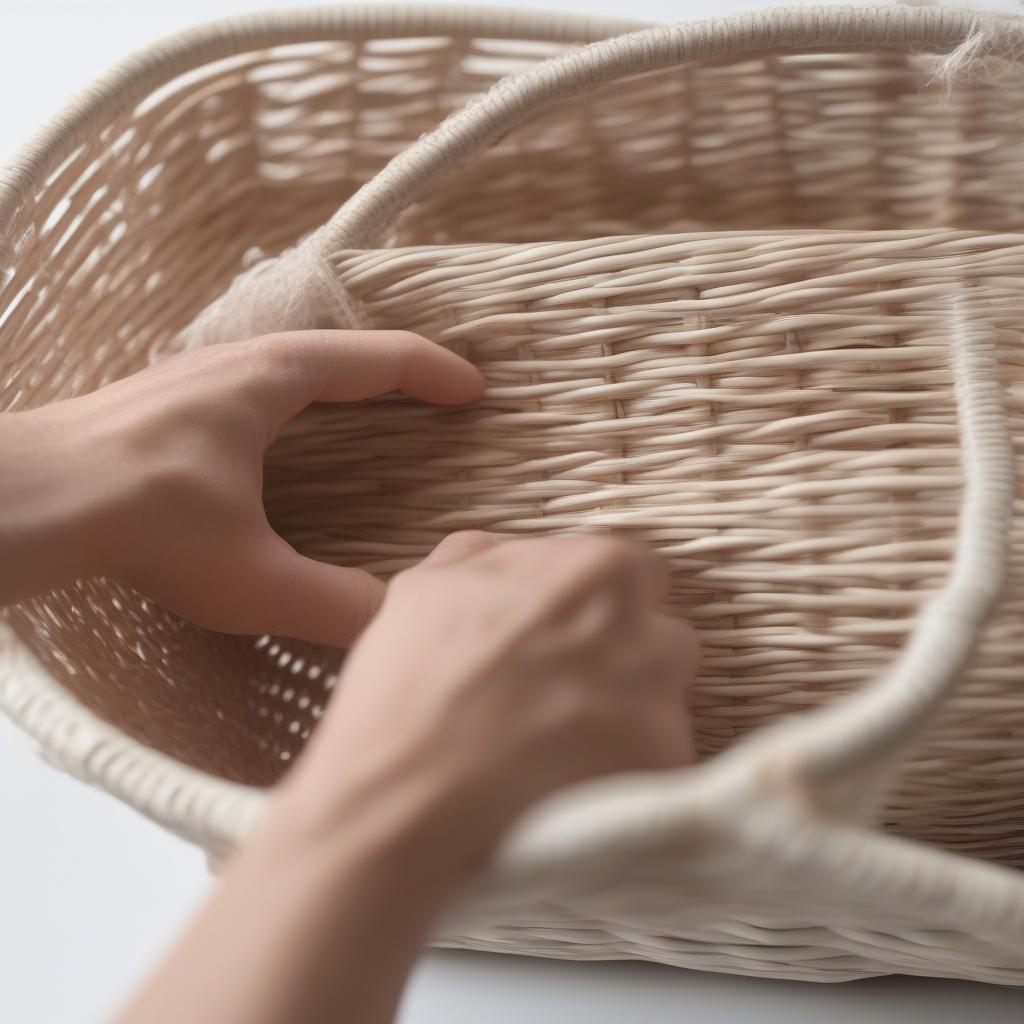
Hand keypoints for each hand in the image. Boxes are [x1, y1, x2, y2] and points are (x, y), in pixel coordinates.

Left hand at [0, 331, 483, 644]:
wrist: (18, 499)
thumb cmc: (136, 520)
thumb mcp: (250, 577)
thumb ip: (334, 604)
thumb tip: (394, 624)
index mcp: (274, 379)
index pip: (377, 359)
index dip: (435, 373)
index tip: (477, 392)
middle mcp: (235, 363)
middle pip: (338, 351)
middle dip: (395, 372)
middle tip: (436, 400)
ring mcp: (191, 378)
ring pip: (289, 367)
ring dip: (340, 385)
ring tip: (371, 419)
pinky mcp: (160, 405)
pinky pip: (252, 388)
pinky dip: (294, 406)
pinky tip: (280, 447)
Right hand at [276, 531, 698, 875]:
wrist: (404, 804)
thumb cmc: (410, 690)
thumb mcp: (425, 588)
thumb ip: (482, 555)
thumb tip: (509, 553)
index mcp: (597, 570)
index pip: (632, 573)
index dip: (593, 607)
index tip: (560, 639)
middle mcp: (647, 631)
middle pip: (658, 638)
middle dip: (621, 660)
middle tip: (557, 696)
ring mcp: (661, 708)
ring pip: (662, 702)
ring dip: (626, 717)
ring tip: (561, 749)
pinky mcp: (663, 777)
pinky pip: (653, 766)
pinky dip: (621, 775)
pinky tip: (567, 787)